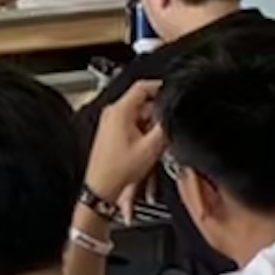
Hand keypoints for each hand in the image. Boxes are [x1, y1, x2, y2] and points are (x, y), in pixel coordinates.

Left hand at [84, 78, 164, 204]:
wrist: (103, 187)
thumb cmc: (118, 169)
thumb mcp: (152, 147)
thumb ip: (165, 126)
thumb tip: (172, 116)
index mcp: (120, 111)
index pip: (142, 86)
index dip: (160, 87)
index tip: (172, 93)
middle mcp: (113, 113)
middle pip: (143, 105)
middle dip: (157, 117)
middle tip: (165, 131)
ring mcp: (111, 123)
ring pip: (139, 117)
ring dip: (150, 128)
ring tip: (153, 146)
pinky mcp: (112, 133)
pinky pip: (132, 126)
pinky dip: (142, 134)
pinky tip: (146, 150)